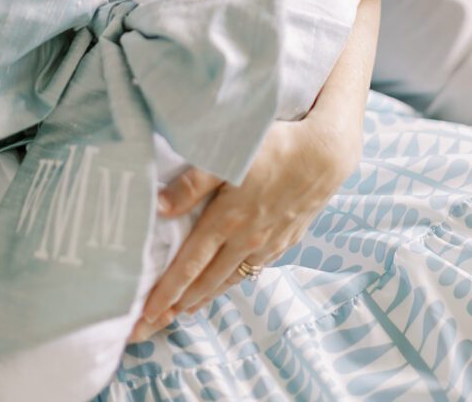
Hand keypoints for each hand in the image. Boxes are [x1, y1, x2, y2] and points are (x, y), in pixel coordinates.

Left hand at [129, 112, 357, 340]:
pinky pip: (256, 268)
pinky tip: (230, 281)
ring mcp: (269, 243)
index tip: (146, 314)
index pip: (189, 264)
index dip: (166, 291)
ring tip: (186, 309)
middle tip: (154, 324)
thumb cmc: (274, 148)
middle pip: (207, 279)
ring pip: (232, 277)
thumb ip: (192, 183)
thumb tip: (159, 208)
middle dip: (178, 304)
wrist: (325, 155)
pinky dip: (236, 280)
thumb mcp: (228, 158)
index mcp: (227, 220)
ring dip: (206, 295)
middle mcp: (246, 239)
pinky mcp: (287, 239)